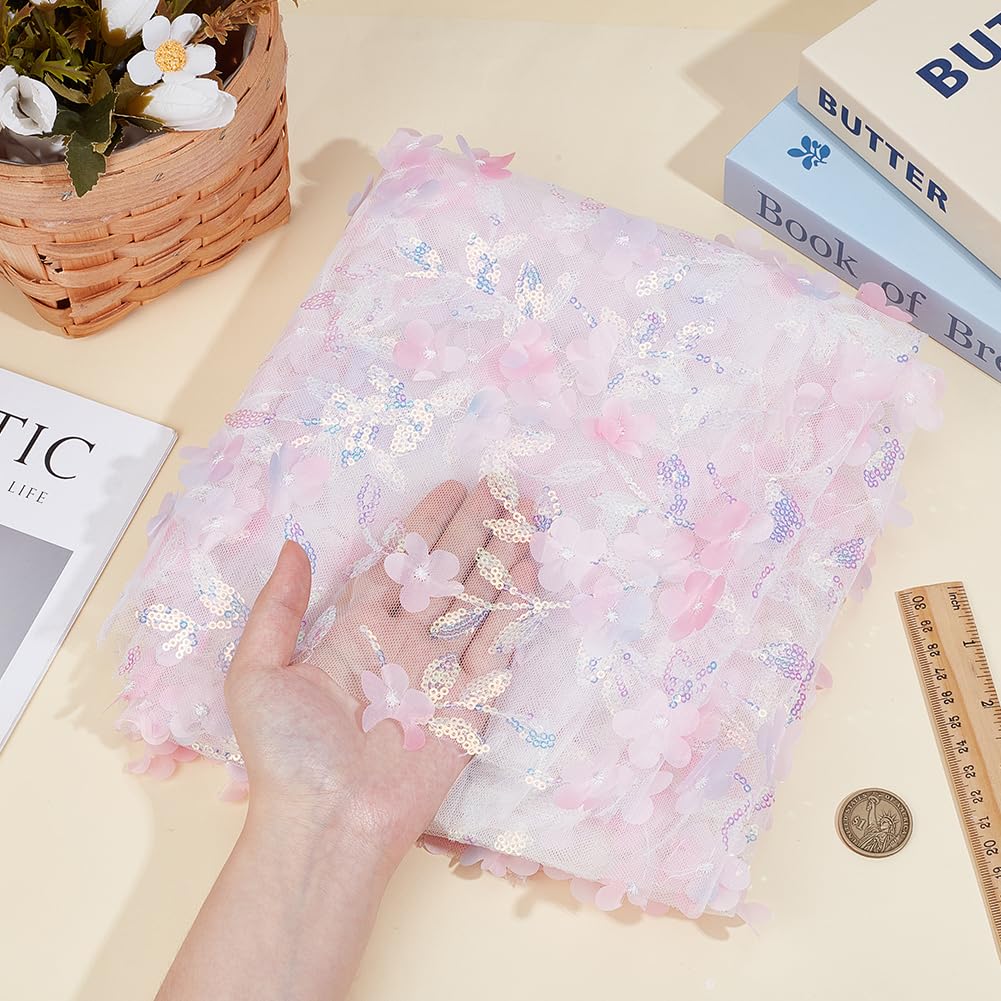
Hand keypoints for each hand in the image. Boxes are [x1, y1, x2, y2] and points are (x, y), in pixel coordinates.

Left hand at [224, 478, 534, 868]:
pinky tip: (525, 568)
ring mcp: (441, 671)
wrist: (327, 822)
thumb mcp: (258, 672)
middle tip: (501, 486)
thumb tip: (292, 545)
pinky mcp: (471, 703)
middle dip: (473, 528)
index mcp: (357, 633)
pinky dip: (513, 607)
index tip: (449, 487)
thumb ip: (278, 608)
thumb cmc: (288, 754)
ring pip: (477, 600)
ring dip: (500, 556)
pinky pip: (496, 645)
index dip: (424, 525)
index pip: (399, 565)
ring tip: (522, 513)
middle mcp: (404, 645)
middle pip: (447, 573)